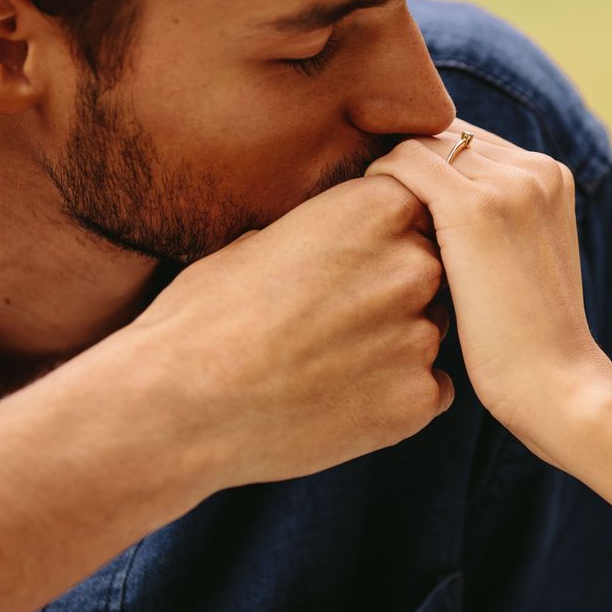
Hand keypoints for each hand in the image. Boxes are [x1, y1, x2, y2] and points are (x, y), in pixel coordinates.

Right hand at [126, 175, 453, 487]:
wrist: (179, 406)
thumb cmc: (205, 316)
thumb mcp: (260, 240)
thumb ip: (326, 230)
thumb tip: (344, 235)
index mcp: (375, 209)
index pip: (419, 206)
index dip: (389, 233)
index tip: (356, 258)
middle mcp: (412, 266)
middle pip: (433, 270)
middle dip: (395, 290)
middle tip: (334, 318)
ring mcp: (420, 336)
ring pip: (429, 332)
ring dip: (395, 345)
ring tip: (326, 363)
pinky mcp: (417, 400)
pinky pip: (429, 389)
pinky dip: (396, 396)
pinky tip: (342, 401)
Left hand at [364, 121, 611, 454]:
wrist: (555, 387)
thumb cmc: (525, 344)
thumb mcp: (518, 266)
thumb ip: (491, 226)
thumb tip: (428, 211)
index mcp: (551, 176)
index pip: (468, 143)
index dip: (426, 168)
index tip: (391, 204)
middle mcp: (535, 167)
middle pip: (443, 137)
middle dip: (405, 165)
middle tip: (364, 207)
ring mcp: (509, 183)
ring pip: (421, 145)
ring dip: (389, 176)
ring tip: (361, 218)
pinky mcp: (476, 208)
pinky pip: (405, 164)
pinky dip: (377, 183)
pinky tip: (361, 223)